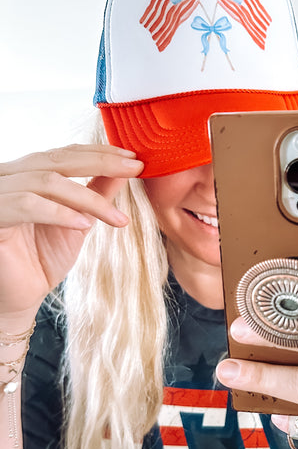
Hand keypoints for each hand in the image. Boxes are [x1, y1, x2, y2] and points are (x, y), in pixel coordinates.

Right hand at [0, 144, 143, 317]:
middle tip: (134, 168)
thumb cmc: (43, 259)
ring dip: (87, 198)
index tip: (135, 158)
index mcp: (26, 173)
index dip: (99, 152)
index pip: (64, 153)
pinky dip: (58, 212)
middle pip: (56, 159)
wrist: (21, 296)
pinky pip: (26, 205)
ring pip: (46, 181)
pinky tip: (83, 224)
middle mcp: (7, 177)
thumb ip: (97, 193)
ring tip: (116, 217)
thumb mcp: (79, 221)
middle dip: (100, 162)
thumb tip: (126, 169)